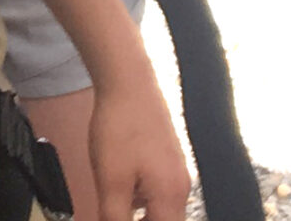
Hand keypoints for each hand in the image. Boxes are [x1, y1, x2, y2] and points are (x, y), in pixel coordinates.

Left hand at [84, 77, 190, 220]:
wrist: (128, 83)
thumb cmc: (121, 126)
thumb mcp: (110, 179)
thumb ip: (114, 215)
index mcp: (171, 197)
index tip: (117, 220)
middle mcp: (180, 187)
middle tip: (114, 211)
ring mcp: (176, 171)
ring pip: (160, 207)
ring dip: (138, 210)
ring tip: (113, 194)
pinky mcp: (167, 158)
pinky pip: (157, 188)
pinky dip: (139, 193)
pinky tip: (118, 178)